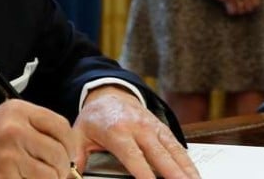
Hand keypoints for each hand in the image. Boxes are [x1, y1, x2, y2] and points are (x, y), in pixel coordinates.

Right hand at [0, 99, 77, 177]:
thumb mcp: (7, 119)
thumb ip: (35, 127)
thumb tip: (66, 148)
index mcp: (19, 111)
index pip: (61, 126)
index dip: (70, 143)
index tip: (69, 153)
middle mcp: (16, 130)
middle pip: (59, 153)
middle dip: (62, 167)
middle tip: (58, 172)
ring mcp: (10, 155)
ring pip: (50, 174)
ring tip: (41, 177)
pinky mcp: (4, 176)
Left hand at [73, 86, 199, 178]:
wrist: (108, 93)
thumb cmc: (94, 119)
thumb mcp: (79, 135)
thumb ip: (76, 157)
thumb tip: (70, 174)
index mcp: (117, 131)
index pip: (133, 157)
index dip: (144, 173)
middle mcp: (139, 128)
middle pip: (159, 155)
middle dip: (173, 174)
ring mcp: (153, 127)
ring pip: (173, 151)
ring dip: (186, 169)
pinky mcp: (162, 128)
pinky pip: (178, 146)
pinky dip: (187, 161)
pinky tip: (194, 175)